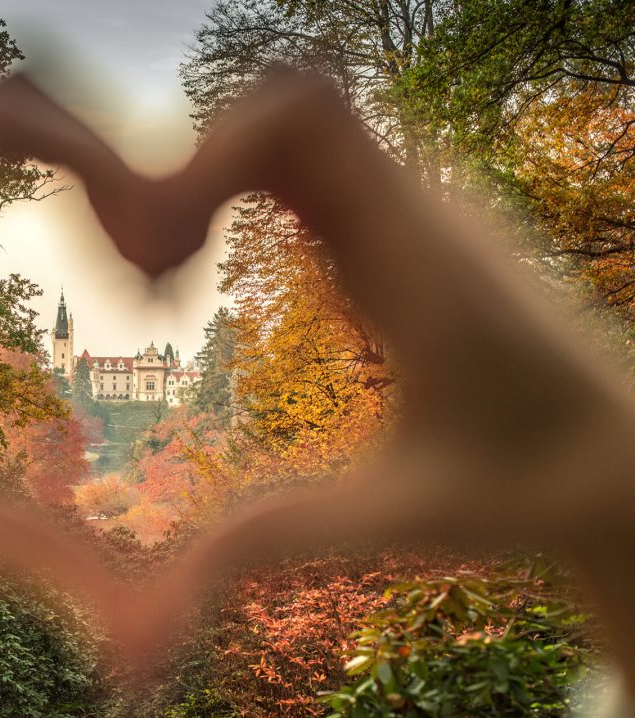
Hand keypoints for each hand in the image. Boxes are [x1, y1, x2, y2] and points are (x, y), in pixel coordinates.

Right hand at [114, 70, 634, 685]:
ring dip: (212, 175)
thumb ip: (280, 537)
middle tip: (150, 267)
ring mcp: (414, 203)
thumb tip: (168, 594)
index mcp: (417, 259)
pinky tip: (212, 262)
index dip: (204, 157)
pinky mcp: (405, 216)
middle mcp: (417, 207)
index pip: (302, 117)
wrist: (626, 452)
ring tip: (168, 270)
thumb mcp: (399, 518)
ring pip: (292, 123)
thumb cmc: (528, 484)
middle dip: (189, 166)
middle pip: (281, 104)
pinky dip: (239, 185)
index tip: (160, 253)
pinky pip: (309, 156)